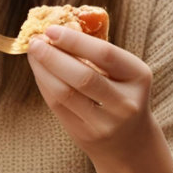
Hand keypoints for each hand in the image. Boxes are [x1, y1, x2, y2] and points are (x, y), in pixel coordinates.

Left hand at [27, 26, 172, 172]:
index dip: (75, 41)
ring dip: (44, 70)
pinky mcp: (85, 135)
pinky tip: (39, 71)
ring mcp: (105, 123)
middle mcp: (125, 103)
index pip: (105, 54)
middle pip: (83, 77)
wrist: (130, 142)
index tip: (52, 29)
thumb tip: (58, 30)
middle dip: (53, 56)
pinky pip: (58, 106)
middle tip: (35, 41)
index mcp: (139, 77)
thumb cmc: (123, 95)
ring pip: (66, 93)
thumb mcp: (125, 74)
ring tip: (33, 53)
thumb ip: (99, 54)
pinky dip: (45, 84)